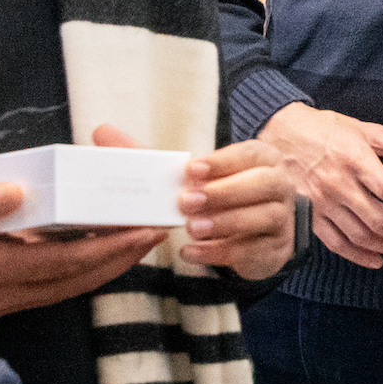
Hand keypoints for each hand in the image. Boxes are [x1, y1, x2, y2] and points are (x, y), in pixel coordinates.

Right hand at [0, 182, 165, 321]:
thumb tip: (15, 190)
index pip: (68, 260)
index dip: (110, 246)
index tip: (145, 230)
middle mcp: (1, 294)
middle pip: (77, 279)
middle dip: (120, 258)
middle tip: (156, 234)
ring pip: (62, 287)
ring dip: (99, 265)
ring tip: (131, 241)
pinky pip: (43, 287)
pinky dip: (71, 270)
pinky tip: (82, 250)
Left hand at [116, 124, 295, 280]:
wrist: (260, 232)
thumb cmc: (218, 194)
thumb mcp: (192, 174)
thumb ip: (149, 156)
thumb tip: (102, 130)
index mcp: (260, 159)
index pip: (247, 154)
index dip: (221, 162)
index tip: (191, 170)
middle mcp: (278, 185)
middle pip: (261, 185)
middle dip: (223, 193)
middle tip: (187, 203)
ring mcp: (280, 219)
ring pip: (260, 218)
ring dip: (223, 223)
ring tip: (191, 228)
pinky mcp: (272, 249)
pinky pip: (249, 250)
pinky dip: (217, 253)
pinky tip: (190, 252)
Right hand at [260, 104, 382, 269]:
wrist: (276, 131)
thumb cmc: (325, 129)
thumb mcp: (366, 130)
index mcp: (355, 160)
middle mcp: (339, 185)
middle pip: (378, 219)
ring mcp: (322, 204)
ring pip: (360, 235)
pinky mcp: (308, 216)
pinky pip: (335, 243)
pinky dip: (357, 256)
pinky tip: (377, 260)